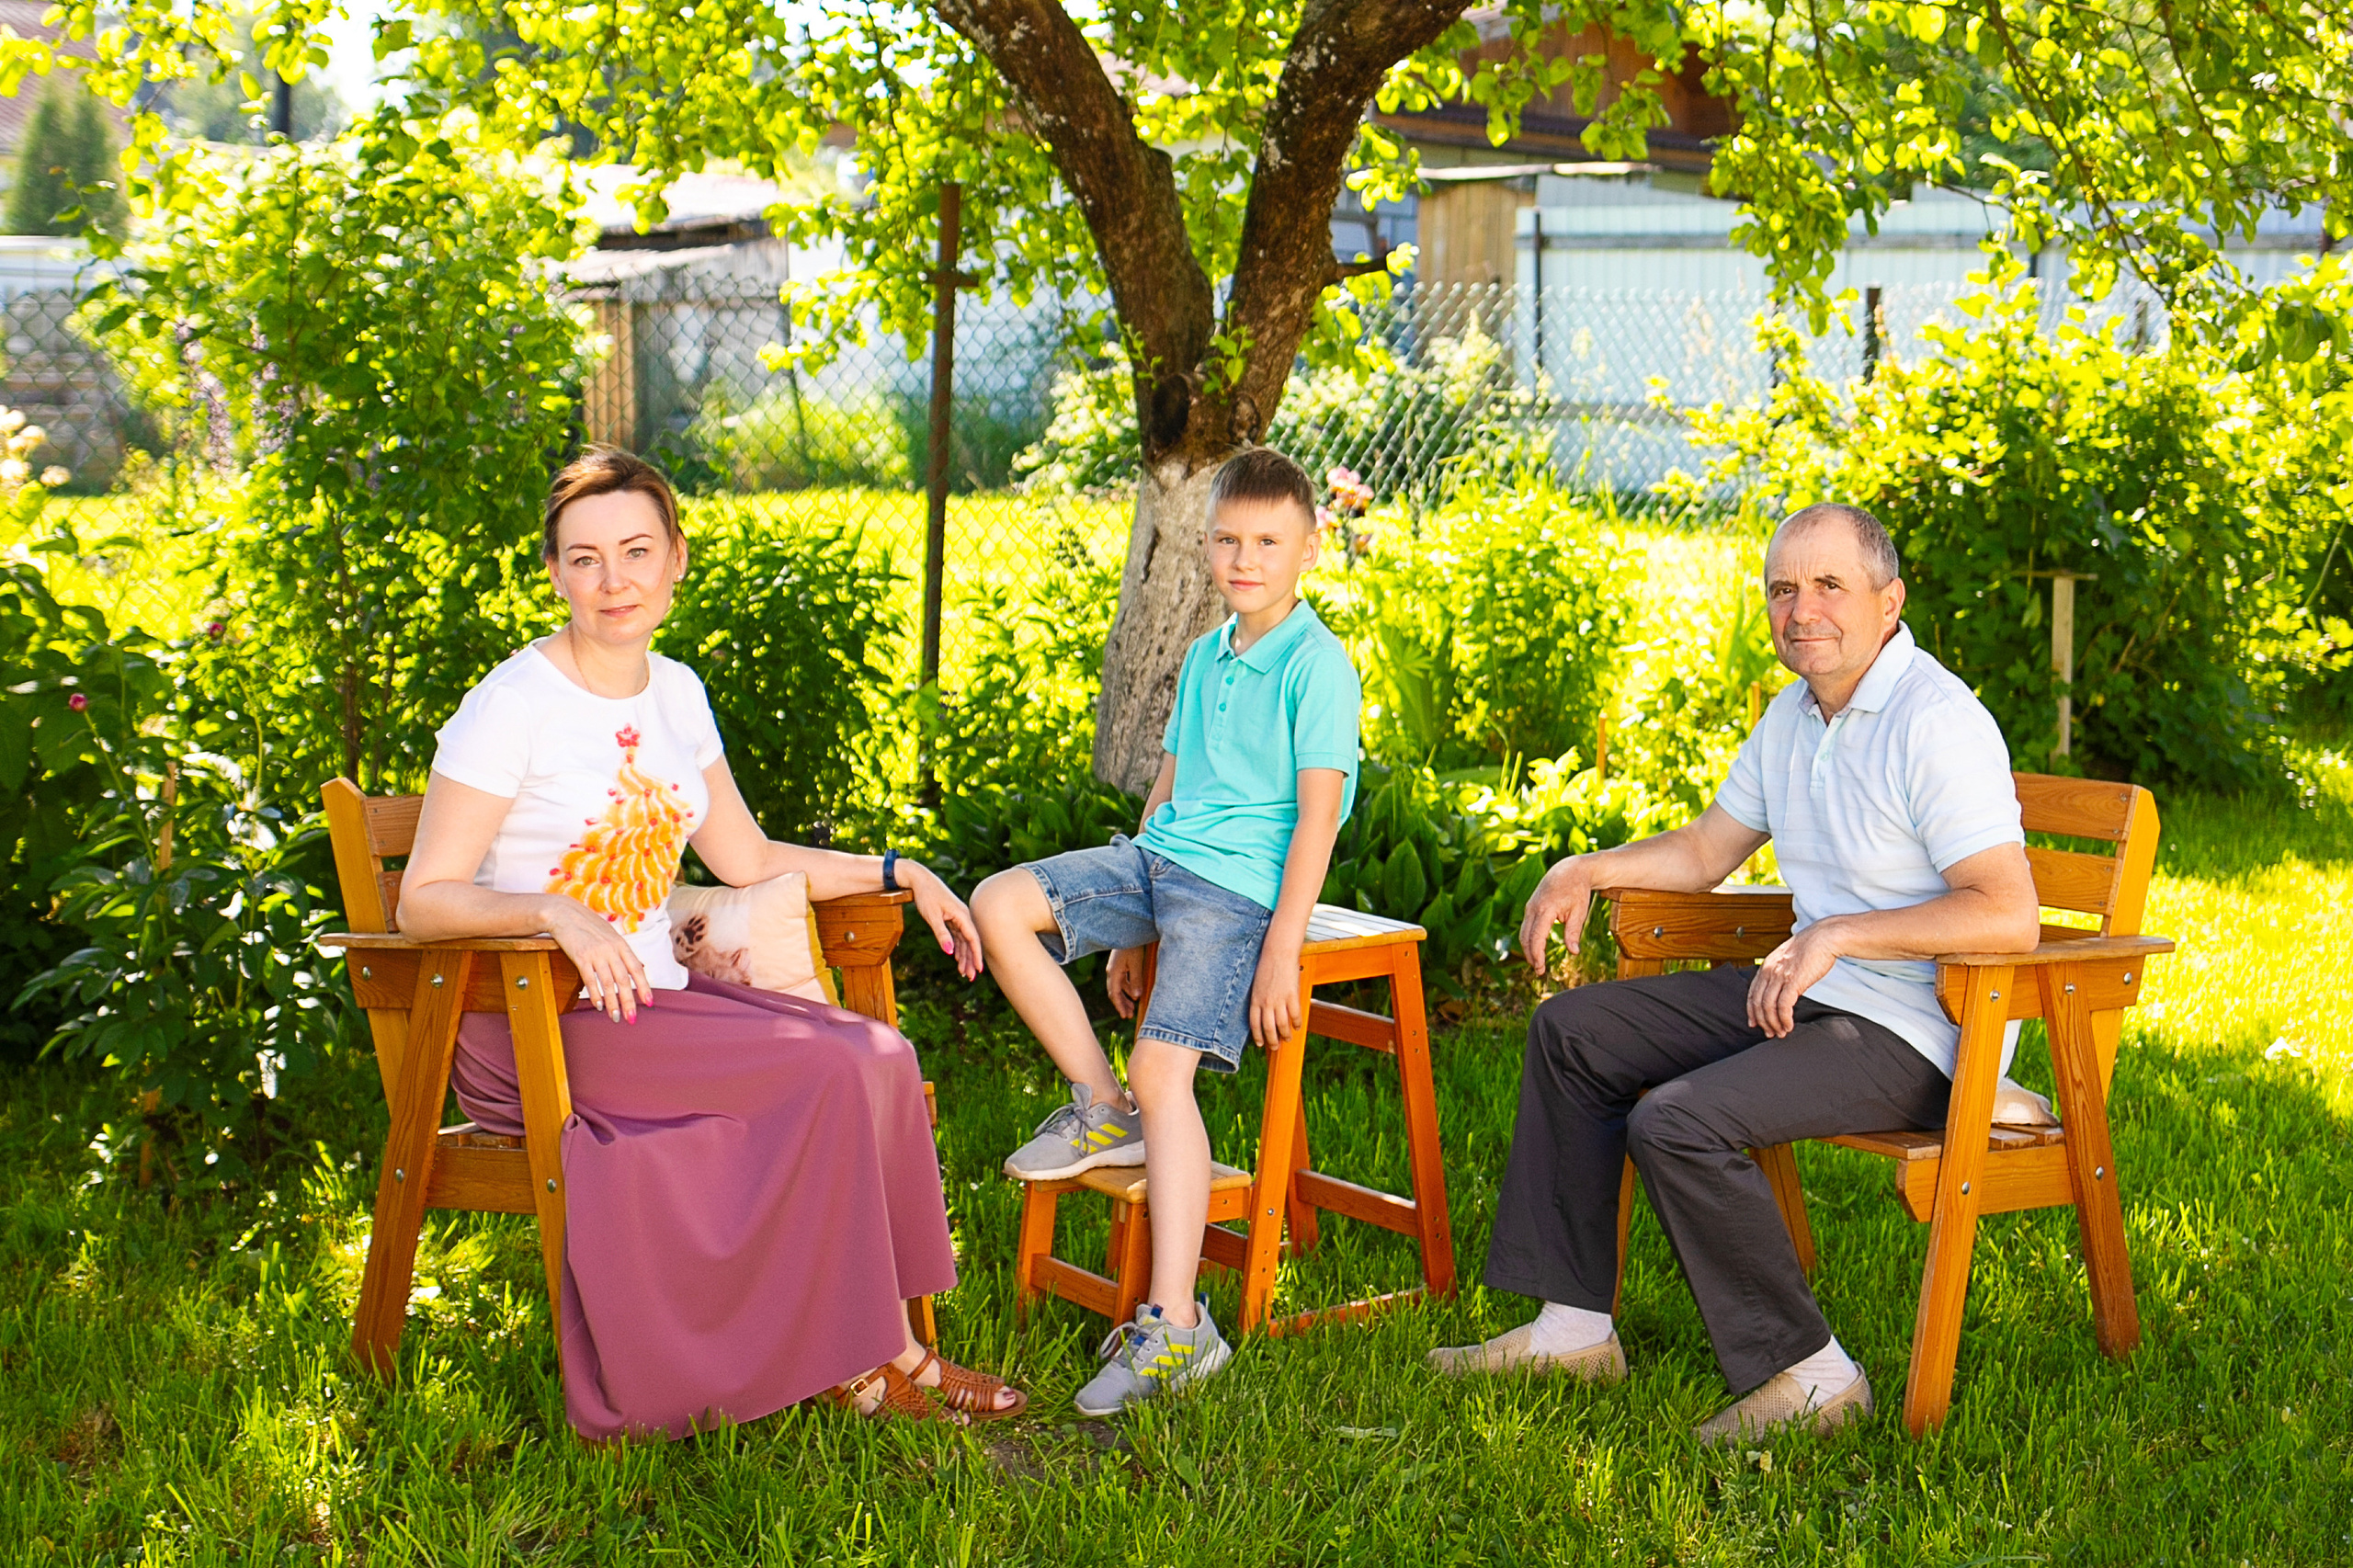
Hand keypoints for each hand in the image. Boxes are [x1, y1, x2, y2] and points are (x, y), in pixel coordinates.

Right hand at [544, 896, 653, 1022]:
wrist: (564, 913)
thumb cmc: (588, 925)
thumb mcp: (611, 935)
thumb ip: (624, 952)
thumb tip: (640, 967)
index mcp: (621, 944)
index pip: (636, 969)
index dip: (644, 987)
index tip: (649, 1002)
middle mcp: (611, 950)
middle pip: (623, 980)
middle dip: (629, 1001)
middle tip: (632, 1018)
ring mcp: (596, 953)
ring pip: (608, 982)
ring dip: (612, 1002)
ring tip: (615, 1017)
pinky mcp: (580, 957)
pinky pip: (590, 979)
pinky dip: (595, 994)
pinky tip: (598, 1005)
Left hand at [904, 861, 983, 980]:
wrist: (920, 880)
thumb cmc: (926, 896)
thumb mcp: (932, 916)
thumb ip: (942, 934)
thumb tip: (950, 952)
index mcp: (962, 915)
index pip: (973, 938)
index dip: (976, 955)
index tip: (978, 969)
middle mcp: (963, 916)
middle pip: (970, 942)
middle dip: (970, 960)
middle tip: (970, 977)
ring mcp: (957, 917)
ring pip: (964, 940)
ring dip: (964, 956)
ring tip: (963, 972)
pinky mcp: (951, 918)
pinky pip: (958, 936)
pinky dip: (957, 948)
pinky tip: (957, 958)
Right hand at [1107, 946, 1147, 1018]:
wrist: (1129, 931)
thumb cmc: (1132, 946)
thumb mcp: (1136, 963)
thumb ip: (1135, 980)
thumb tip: (1136, 997)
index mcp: (1113, 972)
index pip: (1114, 993)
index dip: (1119, 1006)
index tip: (1124, 1016)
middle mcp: (1112, 972)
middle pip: (1114, 993)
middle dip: (1121, 1005)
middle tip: (1128, 1016)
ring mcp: (1115, 969)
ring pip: (1119, 988)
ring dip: (1125, 998)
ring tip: (1132, 1009)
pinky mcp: (1120, 966)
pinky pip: (1122, 981)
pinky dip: (1127, 989)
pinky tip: (1134, 995)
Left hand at [1248, 938, 1304, 1050]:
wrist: (1278, 952)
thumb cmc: (1267, 966)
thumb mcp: (1258, 984)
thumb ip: (1260, 999)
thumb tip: (1265, 1013)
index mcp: (1255, 999)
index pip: (1254, 1024)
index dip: (1258, 1036)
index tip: (1261, 1044)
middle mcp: (1266, 1002)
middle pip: (1268, 1028)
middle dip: (1272, 1041)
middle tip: (1276, 1047)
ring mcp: (1279, 1000)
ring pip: (1282, 1025)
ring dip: (1285, 1035)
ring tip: (1288, 1038)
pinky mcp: (1292, 996)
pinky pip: (1295, 1015)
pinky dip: (1297, 1023)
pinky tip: (1298, 1026)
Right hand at [1518, 856, 1596, 970]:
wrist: (1569, 870)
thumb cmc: (1577, 890)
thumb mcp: (1579, 911)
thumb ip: (1574, 932)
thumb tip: (1574, 952)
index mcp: (1546, 909)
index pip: (1536, 937)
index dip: (1537, 955)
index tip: (1541, 969)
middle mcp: (1533, 908)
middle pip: (1526, 937)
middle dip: (1530, 956)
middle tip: (1540, 971)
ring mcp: (1529, 907)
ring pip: (1523, 933)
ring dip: (1528, 949)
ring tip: (1538, 963)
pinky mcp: (1530, 907)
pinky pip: (1526, 926)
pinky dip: (1529, 940)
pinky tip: (1536, 949)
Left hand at [1747, 921, 1843, 1037]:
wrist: (1824, 938)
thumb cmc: (1810, 949)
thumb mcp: (1788, 960)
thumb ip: (1780, 973)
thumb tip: (1781, 990)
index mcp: (1766, 966)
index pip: (1752, 993)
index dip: (1752, 1011)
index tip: (1755, 1023)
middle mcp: (1769, 971)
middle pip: (1758, 1003)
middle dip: (1762, 1021)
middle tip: (1769, 1033)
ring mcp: (1780, 976)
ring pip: (1769, 1007)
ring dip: (1774, 1023)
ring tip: (1781, 1032)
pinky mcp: (1793, 981)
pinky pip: (1784, 1006)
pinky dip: (1784, 1019)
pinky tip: (1789, 1026)